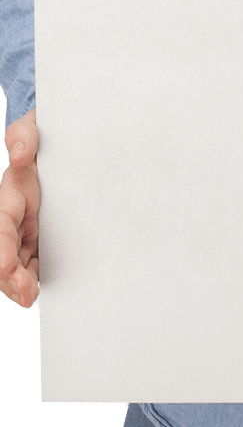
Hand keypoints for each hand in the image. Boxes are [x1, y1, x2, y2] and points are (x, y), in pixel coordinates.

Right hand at [1, 109, 39, 308]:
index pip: (1, 227)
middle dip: (10, 277)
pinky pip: (30, 260)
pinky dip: (31, 277)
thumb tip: (21, 153)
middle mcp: (11, 218)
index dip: (2, 252)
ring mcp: (23, 228)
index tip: (7, 268)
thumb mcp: (33, 128)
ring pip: (13, 263)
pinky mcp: (37, 234)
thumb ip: (24, 136)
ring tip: (31, 298)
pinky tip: (38, 290)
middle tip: (28, 295)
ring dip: (18, 284)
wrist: (54, 142)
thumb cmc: (42, 137)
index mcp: (8, 197)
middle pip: (3, 254)